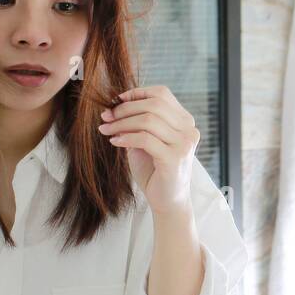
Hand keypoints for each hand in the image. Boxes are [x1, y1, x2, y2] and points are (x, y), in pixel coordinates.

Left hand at [98, 85, 199, 217]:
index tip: (115, 102)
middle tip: (105, 116)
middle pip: (154, 104)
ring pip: (148, 120)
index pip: (162, 94)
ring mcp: (184, 143)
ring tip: (106, 130)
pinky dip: (126, 138)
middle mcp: (188, 129)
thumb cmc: (155, 170)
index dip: (136, 93)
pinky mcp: (174, 158)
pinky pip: (145, 139)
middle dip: (125, 108)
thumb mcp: (146, 141)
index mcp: (184, 121)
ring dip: (122, 123)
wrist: (168, 200)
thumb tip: (114, 106)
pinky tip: (114, 142)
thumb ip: (138, 123)